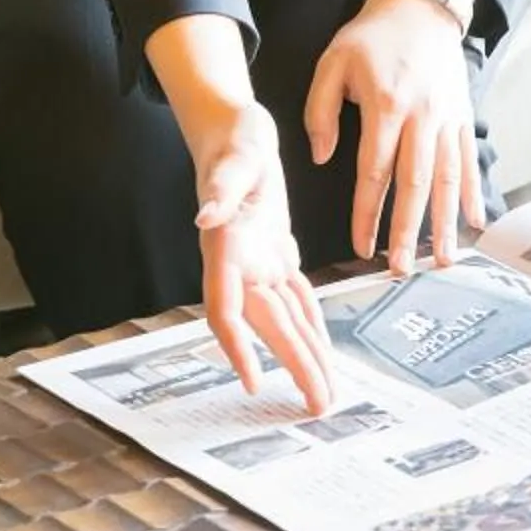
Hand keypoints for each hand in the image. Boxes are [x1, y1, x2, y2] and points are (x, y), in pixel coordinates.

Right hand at [185, 99, 337, 415]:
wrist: (231, 124)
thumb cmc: (233, 137)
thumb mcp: (235, 155)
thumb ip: (222, 187)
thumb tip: (204, 220)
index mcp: (227, 246)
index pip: (227, 308)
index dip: (238, 347)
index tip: (252, 382)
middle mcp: (238, 263)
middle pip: (267, 324)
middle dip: (293, 366)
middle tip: (319, 405)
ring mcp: (255, 260)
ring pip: (284, 317)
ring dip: (305, 354)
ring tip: (325, 391)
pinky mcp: (273, 250)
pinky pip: (293, 296)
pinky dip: (308, 322)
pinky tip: (320, 345)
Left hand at [305, 0, 483, 271]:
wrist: (420, 7)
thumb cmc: (372, 36)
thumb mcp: (331, 64)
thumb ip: (320, 112)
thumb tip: (321, 157)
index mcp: (386, 106)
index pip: (374, 172)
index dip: (368, 213)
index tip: (362, 245)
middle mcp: (422, 117)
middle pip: (416, 184)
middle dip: (409, 232)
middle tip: (401, 268)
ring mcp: (447, 118)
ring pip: (447, 179)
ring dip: (444, 223)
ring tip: (442, 259)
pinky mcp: (463, 116)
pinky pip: (469, 161)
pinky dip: (473, 194)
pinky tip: (473, 223)